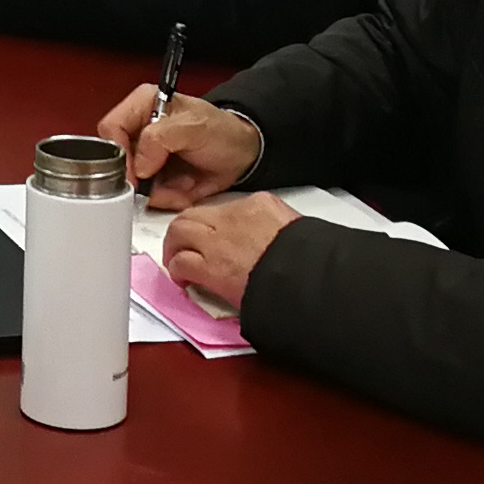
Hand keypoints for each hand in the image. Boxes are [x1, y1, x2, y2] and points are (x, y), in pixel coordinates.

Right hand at [92, 85, 263, 207]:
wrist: (242, 154)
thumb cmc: (222, 131)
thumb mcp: (194, 127)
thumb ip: (161, 139)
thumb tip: (139, 165)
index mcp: (143, 105)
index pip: (111, 128)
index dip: (120, 151)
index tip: (137, 171)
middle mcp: (139, 131)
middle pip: (116, 160)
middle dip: (142, 178)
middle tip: (163, 181)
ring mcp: (146, 158)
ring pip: (133, 184)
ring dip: (160, 190)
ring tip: (184, 180)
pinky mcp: (155, 180)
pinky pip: (150, 197)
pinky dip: (169, 197)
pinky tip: (187, 186)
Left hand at [160, 193, 296, 311]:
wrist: (308, 278)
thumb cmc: (309, 259)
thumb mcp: (296, 228)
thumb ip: (275, 228)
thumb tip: (269, 241)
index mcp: (259, 205)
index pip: (224, 208)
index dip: (212, 224)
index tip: (212, 236)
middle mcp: (233, 218)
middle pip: (195, 214)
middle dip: (184, 229)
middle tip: (182, 245)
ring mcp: (219, 241)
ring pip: (180, 231)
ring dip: (174, 246)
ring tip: (176, 260)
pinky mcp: (211, 268)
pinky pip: (181, 262)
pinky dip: (177, 269)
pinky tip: (182, 279)